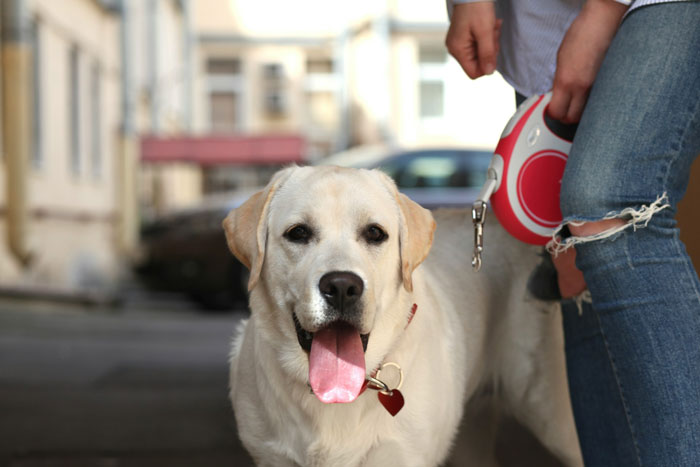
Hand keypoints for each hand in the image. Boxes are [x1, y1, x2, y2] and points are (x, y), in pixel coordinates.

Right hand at [445, 2, 501, 78]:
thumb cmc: (476, 8)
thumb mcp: (485, 32)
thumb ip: (487, 54)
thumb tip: (489, 72)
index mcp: (457, 50)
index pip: (474, 73)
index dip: (487, 65)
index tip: (493, 48)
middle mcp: (455, 49)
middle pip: (478, 63)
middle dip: (490, 50)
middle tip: (493, 34)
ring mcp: (459, 43)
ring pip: (480, 54)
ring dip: (490, 42)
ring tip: (492, 27)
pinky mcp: (463, 38)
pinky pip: (478, 45)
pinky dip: (486, 37)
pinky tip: (489, 26)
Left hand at [549, 0, 627, 122]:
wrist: (603, 21)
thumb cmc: (582, 34)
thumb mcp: (561, 58)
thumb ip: (558, 79)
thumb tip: (555, 94)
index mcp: (566, 81)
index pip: (557, 111)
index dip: (553, 114)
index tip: (552, 111)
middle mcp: (582, 87)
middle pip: (573, 118)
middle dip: (566, 117)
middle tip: (564, 110)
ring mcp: (598, 86)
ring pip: (588, 112)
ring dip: (581, 110)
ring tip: (577, 101)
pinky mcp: (610, 83)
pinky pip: (600, 100)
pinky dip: (594, 101)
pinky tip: (591, 93)